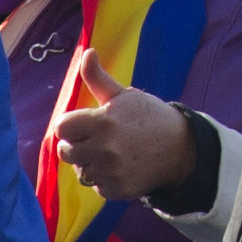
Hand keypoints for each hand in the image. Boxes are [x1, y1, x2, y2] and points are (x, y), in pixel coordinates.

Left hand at [54, 68, 195, 203]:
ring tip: (108, 153)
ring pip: (79, 170)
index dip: (70, 125)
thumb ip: (98, 78)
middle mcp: (104, 148)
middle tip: (95, 139)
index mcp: (103, 121)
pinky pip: (95, 186)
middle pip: (65, 151)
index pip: (62, 127)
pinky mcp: (117, 189)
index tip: (82, 124)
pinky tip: (119, 166)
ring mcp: (110, 171)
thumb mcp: (124, 95)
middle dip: (76, 145)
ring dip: (88, 163)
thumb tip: (87, 52)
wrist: (180, 147)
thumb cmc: (148, 116)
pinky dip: (103, 179)